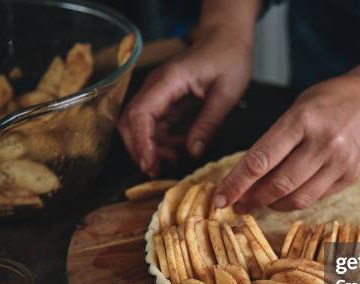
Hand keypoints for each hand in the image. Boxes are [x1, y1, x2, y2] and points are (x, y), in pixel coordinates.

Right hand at [118, 26, 252, 175]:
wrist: (227, 38)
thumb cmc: (229, 58)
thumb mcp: (226, 94)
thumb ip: (208, 124)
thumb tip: (193, 152)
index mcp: (169, 81)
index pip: (140, 114)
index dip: (141, 142)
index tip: (149, 163)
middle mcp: (157, 85)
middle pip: (131, 120)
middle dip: (140, 148)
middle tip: (155, 170)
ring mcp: (159, 91)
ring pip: (140, 124)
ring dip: (152, 145)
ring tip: (173, 159)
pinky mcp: (166, 98)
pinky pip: (155, 122)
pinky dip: (162, 138)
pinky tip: (178, 148)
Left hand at [213, 74, 359, 211]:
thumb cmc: (326, 102)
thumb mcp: (296, 109)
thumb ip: (273, 142)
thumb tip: (246, 178)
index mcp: (302, 120)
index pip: (261, 160)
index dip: (236, 183)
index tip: (219, 198)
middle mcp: (323, 143)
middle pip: (278, 184)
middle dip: (251, 199)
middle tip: (236, 204)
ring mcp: (340, 162)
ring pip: (297, 199)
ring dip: (272, 205)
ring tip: (258, 203)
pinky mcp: (350, 177)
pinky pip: (316, 199)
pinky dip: (294, 202)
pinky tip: (284, 198)